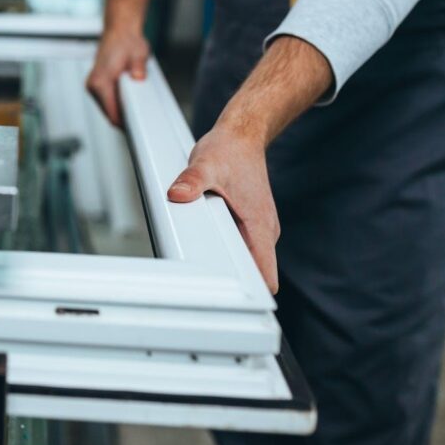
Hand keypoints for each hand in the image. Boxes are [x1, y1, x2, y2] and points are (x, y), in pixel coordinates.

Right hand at [86, 30, 149, 126]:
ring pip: (108, 109)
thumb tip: (138, 78)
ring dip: (121, 110)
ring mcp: (93, 85)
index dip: (125, 124)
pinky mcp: (96, 85)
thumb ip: (138, 67)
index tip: (136, 130)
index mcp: (100, 81)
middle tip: (142, 117)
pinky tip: (129, 98)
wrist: (119, 31)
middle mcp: (93, 85)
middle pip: (109, 114)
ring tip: (136, 104)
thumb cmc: (127, 41)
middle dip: (125, 118)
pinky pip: (107, 102)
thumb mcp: (138, 53)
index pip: (111, 113)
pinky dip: (118, 104)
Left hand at [166, 124, 280, 293]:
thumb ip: (191, 181)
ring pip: (247, 262)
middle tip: (204, 291)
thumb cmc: (230, 150)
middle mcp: (263, 232)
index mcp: (260, 226)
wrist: (242, 136)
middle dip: (234, 287)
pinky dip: (224, 253)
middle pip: (254, 275)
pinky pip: (239, 249)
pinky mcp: (247, 225)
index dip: (253, 296)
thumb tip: (178, 194)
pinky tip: (205, 249)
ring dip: (228, 269)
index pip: (266, 276)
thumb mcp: (206, 164)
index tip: (234, 308)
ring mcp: (256, 229)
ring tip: (200, 270)